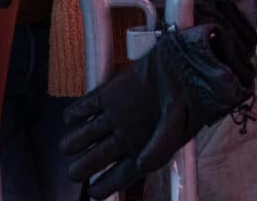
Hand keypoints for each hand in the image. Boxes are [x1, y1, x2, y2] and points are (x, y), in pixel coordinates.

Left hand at [61, 23, 253, 197]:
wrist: (188, 67)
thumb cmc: (189, 102)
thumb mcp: (177, 132)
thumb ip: (158, 151)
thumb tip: (141, 166)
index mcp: (145, 150)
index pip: (121, 176)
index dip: (105, 186)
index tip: (93, 193)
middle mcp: (129, 135)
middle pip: (98, 157)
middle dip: (84, 167)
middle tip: (74, 172)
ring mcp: (118, 115)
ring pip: (89, 133)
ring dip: (76, 140)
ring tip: (67, 146)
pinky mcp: (112, 93)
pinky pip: (89, 105)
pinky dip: (77, 112)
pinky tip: (70, 117)